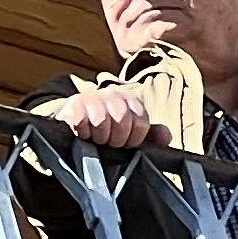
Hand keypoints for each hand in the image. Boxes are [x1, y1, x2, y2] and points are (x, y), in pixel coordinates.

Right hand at [45, 83, 166, 150]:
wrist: (75, 125)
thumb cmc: (106, 131)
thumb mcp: (131, 133)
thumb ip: (151, 135)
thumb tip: (165, 138)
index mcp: (130, 100)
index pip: (140, 122)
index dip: (133, 139)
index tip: (125, 144)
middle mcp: (112, 94)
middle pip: (122, 119)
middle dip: (116, 139)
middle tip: (109, 143)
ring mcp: (92, 97)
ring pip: (101, 120)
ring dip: (99, 137)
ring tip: (96, 139)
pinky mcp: (73, 105)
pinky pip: (81, 121)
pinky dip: (83, 133)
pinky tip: (83, 134)